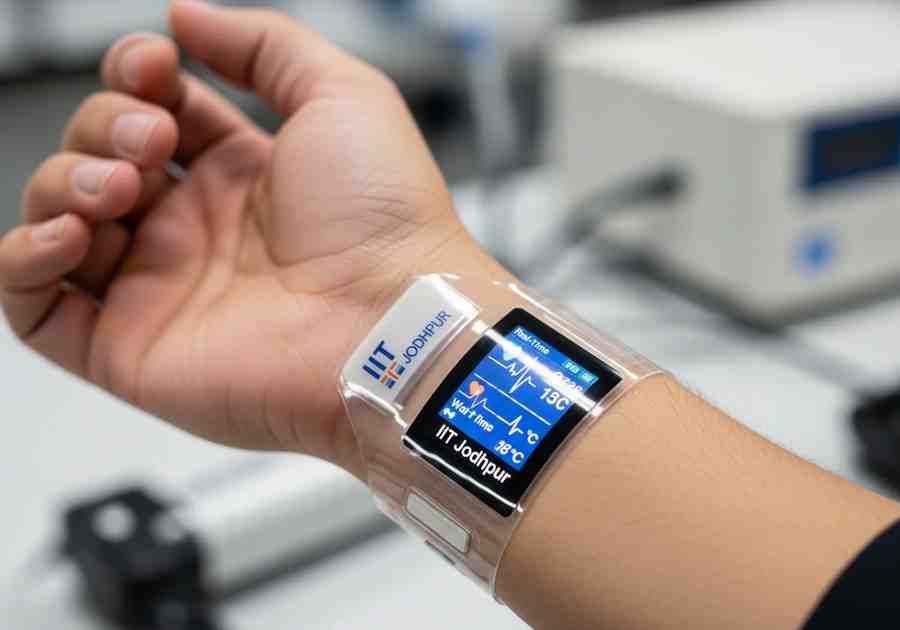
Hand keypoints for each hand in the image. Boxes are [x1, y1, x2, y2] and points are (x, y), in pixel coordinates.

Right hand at [0, 0, 504, 475]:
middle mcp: (196, 232)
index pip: (154, 113)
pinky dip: (26, 259)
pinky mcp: (129, 350)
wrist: (393, 323)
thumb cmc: (385, 218)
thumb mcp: (343, 95)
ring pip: (60, 221)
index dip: (136, 78)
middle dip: (104, 125)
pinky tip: (71, 230)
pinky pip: (35, 308)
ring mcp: (159, 291)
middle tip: (153, 139)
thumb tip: (186, 19)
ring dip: (65, 181)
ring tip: (121, 184)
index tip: (154, 66)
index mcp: (241, 177)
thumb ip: (265, 45)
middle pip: (99, 157)